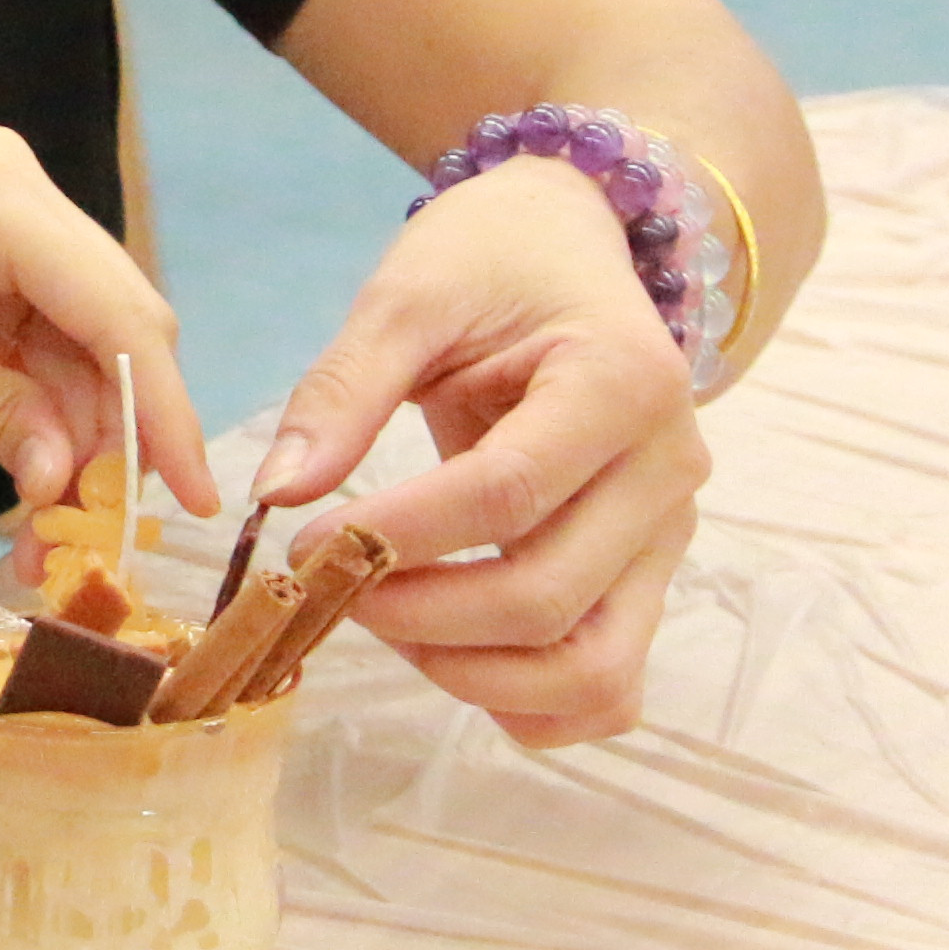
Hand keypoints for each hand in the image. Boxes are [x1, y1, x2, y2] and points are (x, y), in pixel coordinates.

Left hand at [0, 127, 208, 515]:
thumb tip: (64, 481)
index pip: (113, 310)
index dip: (159, 409)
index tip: (192, 496)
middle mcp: (17, 191)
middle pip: (117, 330)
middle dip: (117, 441)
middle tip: (95, 539)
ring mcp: (11, 223)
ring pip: (93, 351)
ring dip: (84, 449)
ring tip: (46, 544)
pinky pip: (55, 346)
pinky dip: (52, 423)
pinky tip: (35, 500)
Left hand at [258, 158, 705, 744]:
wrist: (570, 248)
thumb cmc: (491, 261)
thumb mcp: (410, 295)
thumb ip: (343, 390)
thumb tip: (279, 494)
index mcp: (621, 382)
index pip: (507, 495)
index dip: (397, 537)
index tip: (303, 546)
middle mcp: (668, 472)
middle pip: (549, 597)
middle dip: (419, 616)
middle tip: (326, 589)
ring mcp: (669, 536)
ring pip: (593, 668)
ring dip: (473, 674)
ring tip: (384, 620)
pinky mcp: (648, 577)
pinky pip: (608, 684)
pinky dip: (530, 701)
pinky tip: (449, 658)